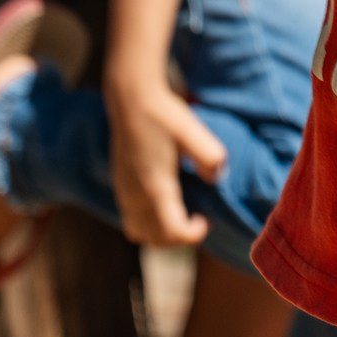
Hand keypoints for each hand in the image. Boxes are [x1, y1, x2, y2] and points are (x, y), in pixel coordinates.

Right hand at [105, 73, 226, 247]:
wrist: (131, 96)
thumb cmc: (163, 113)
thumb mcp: (192, 131)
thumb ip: (209, 156)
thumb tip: (217, 177)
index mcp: (156, 187)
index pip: (172, 232)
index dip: (192, 235)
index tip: (206, 220)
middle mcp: (136, 195)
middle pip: (155, 239)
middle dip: (178, 239)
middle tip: (196, 221)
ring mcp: (124, 191)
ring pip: (138, 233)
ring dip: (160, 234)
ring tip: (179, 216)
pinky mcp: (119, 183)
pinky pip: (130, 219)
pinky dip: (146, 223)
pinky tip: (161, 202)